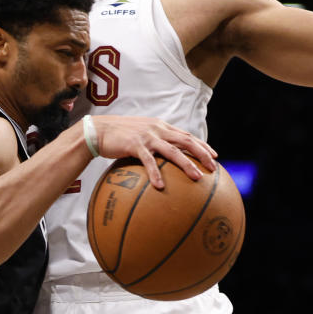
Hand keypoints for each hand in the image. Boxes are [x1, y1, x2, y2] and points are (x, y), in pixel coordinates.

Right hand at [91, 116, 217, 188]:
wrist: (98, 130)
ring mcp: (147, 137)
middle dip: (202, 154)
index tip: (214, 156)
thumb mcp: (140, 134)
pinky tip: (160, 186)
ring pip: (172, 151)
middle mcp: (158, 129)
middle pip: (186, 141)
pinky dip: (155, 173)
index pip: (186, 135)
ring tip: (196, 177)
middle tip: (213, 167)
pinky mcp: (135, 145)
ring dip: (186, 164)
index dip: (202, 145)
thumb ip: (154, 141)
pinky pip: (149, 161)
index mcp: (161, 126)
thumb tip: (165, 158)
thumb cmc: (119, 135)